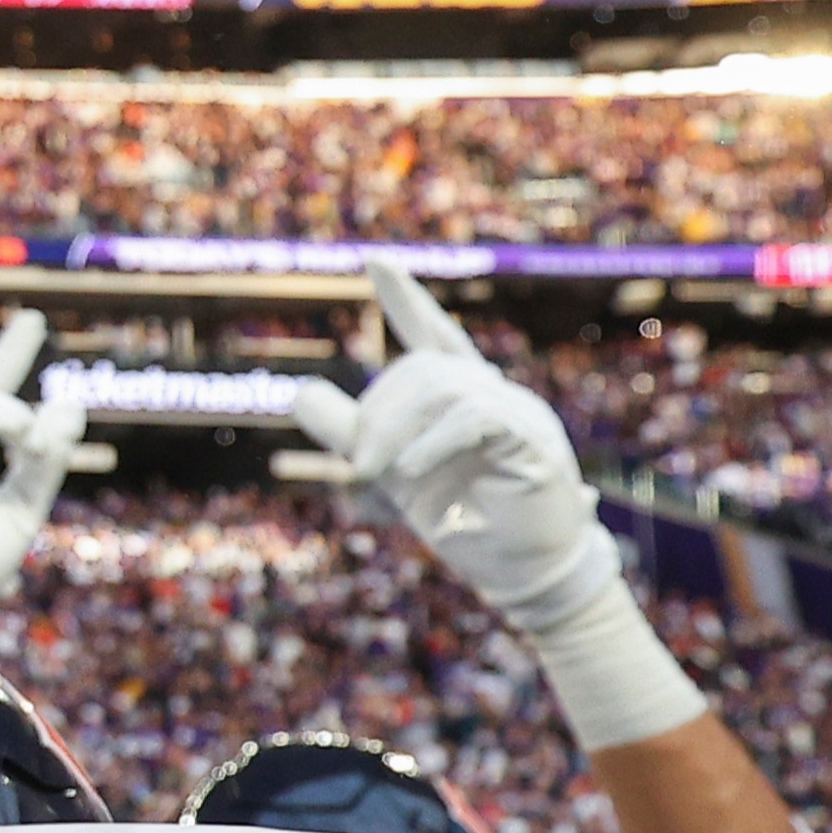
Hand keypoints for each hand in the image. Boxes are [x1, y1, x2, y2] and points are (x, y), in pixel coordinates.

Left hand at [290, 258, 615, 633]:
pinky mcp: (534, 443)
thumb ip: (348, 432)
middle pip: (421, 369)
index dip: (405, 299)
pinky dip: (432, 443)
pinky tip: (410, 470)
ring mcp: (520, 413)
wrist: (521, 571)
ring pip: (444, 388)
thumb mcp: (392, 471)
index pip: (433, 334)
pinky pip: (475, 417)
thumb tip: (298, 391)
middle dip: (376, 413)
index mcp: (462, 395)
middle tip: (359, 466)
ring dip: (395, 432)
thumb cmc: (463, 516)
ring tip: (378, 474)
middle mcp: (494, 393)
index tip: (374, 260)